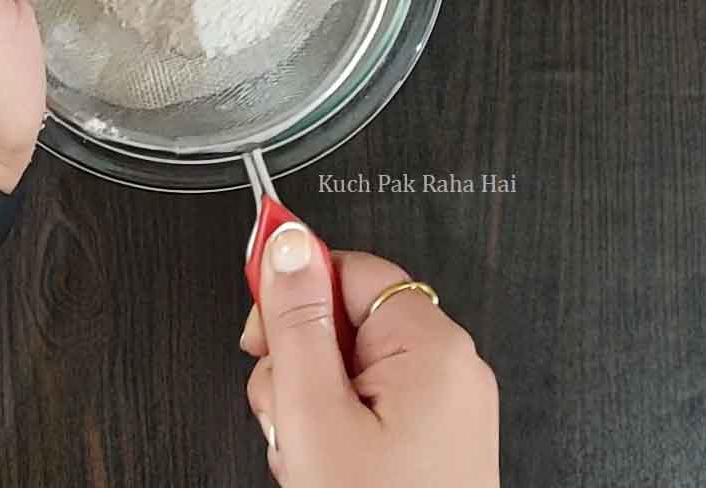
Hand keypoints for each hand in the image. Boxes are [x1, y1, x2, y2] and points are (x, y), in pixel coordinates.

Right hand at [240, 233, 498, 486]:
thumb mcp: (314, 415)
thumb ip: (296, 320)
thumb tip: (285, 241)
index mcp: (430, 345)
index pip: (347, 268)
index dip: (294, 291)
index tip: (257, 320)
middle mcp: (447, 365)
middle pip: (344, 316)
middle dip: (297, 358)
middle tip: (284, 407)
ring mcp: (443, 404)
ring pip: (348, 362)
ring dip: (308, 398)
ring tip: (303, 450)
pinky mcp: (433, 436)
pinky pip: (368, 399)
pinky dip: (335, 423)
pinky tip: (323, 463)